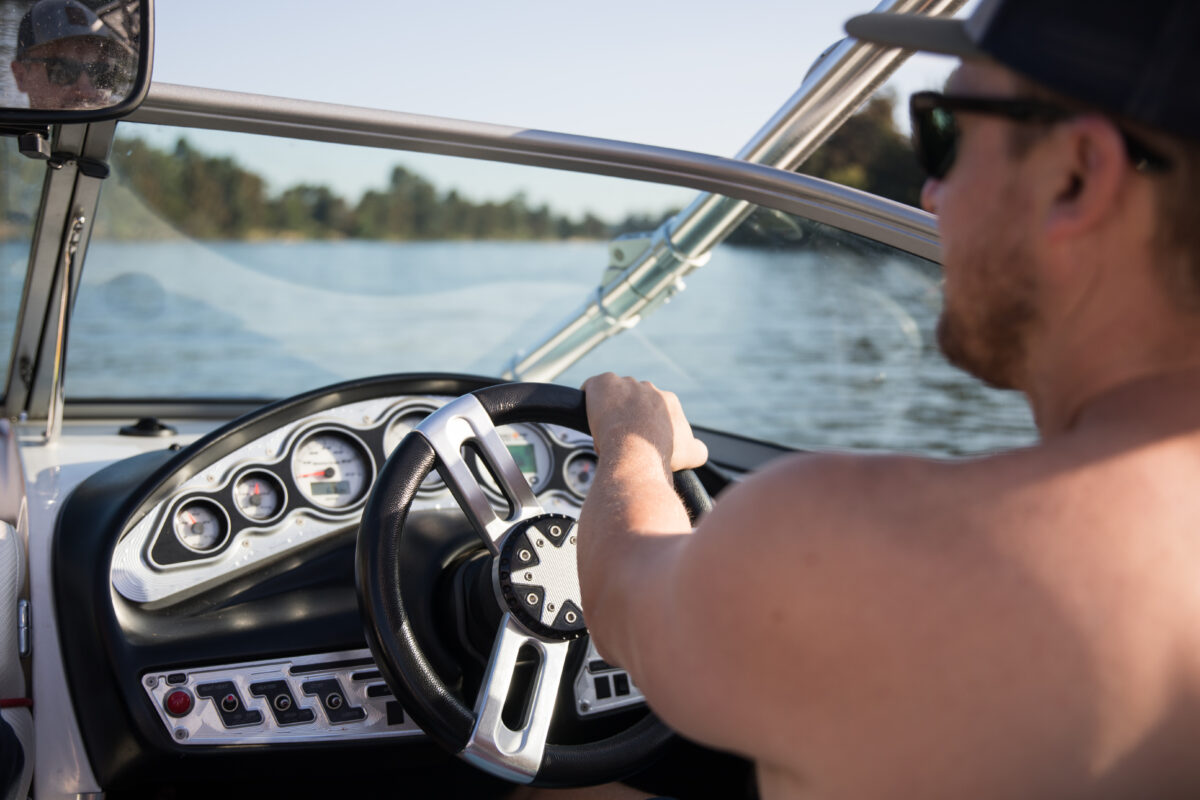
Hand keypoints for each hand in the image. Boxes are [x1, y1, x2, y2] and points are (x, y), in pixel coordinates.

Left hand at [582, 373, 707, 472]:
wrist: (637, 450)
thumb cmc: (662, 453)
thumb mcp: (692, 454)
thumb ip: (698, 448)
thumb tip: (699, 449)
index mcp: (669, 401)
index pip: (655, 409)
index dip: (645, 425)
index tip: (638, 440)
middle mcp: (648, 388)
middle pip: (634, 400)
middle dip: (628, 415)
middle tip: (620, 437)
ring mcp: (625, 384)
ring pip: (614, 393)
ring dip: (609, 408)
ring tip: (604, 431)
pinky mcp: (602, 383)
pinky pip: (592, 387)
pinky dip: (589, 397)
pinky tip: (587, 412)